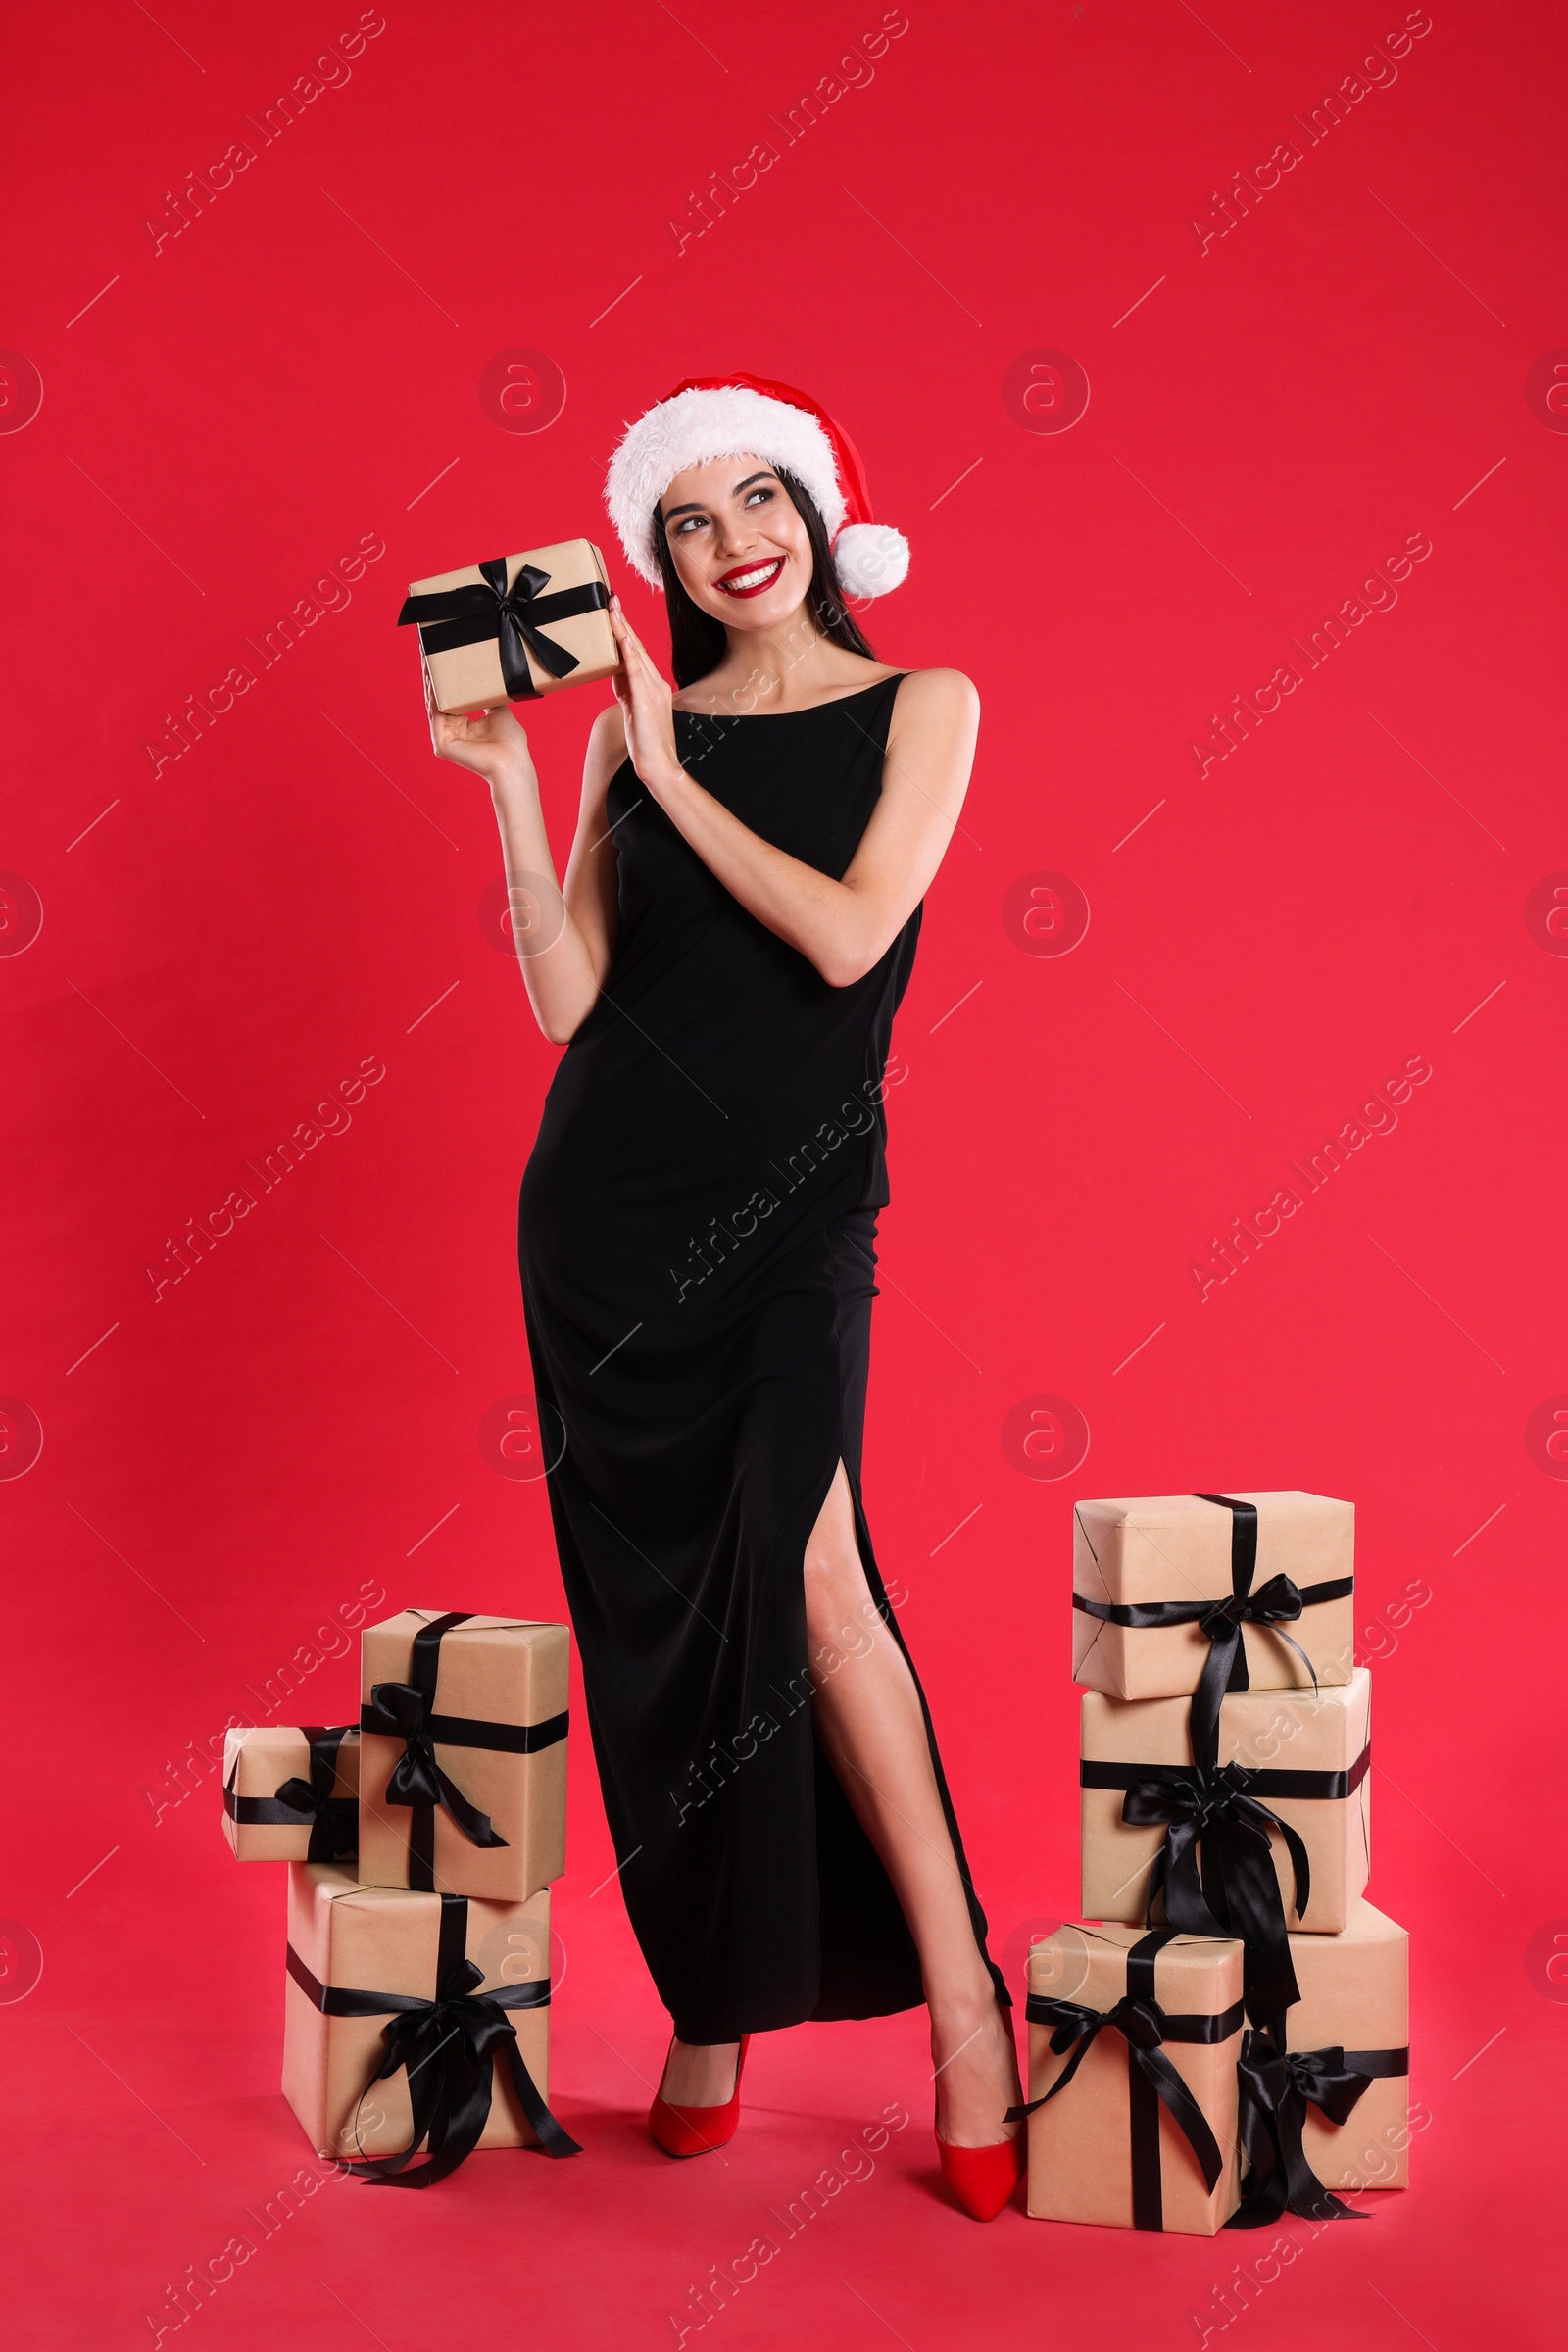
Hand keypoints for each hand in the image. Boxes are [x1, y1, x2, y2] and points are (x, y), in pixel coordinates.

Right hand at [423, 664, 531, 789]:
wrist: (513, 762)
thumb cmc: (511, 743)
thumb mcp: (498, 711)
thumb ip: (487, 696)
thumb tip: (486, 678)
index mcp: (462, 726)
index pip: (450, 698)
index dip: (446, 678)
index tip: (442, 655)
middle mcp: (450, 732)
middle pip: (438, 698)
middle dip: (433, 674)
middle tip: (428, 649)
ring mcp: (444, 739)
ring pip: (434, 703)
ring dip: (430, 680)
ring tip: (427, 656)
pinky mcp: (441, 744)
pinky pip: (436, 713)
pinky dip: (434, 694)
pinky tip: (432, 676)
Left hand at [608, 597, 680, 792]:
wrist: (659, 767)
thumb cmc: (646, 744)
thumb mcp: (634, 710)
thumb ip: (627, 690)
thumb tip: (615, 674)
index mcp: (654, 685)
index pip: (637, 652)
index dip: (624, 630)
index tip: (614, 610)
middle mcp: (656, 683)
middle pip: (637, 646)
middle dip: (622, 621)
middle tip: (610, 598)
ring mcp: (653, 691)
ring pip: (636, 653)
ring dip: (623, 630)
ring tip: (611, 609)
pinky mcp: (647, 701)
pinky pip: (636, 672)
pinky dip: (630, 653)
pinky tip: (623, 638)